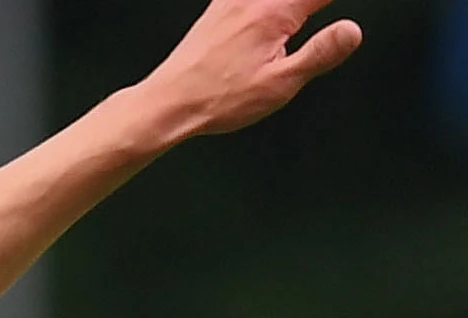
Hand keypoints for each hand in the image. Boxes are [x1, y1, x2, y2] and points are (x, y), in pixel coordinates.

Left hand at [141, 0, 360, 139]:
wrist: (168, 104)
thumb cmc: (217, 99)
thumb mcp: (279, 84)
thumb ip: (320, 54)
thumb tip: (352, 31)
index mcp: (274, 13)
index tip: (354, 12)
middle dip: (315, 0)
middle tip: (321, 9)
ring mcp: (231, 0)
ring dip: (295, 0)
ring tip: (307, 10)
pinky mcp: (219, 8)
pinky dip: (271, 1)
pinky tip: (273, 8)